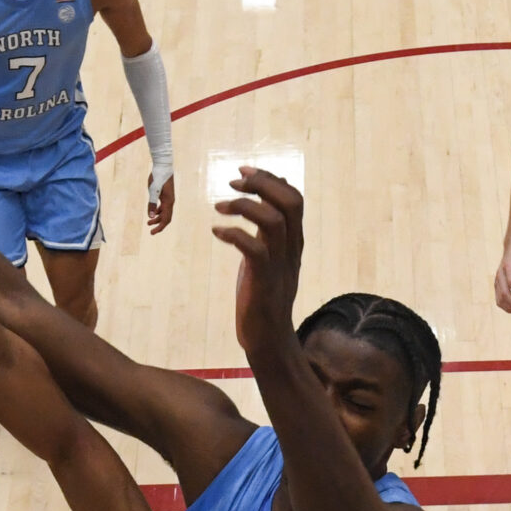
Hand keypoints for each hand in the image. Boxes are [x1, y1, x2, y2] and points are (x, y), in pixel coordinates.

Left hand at [147, 172, 174, 233]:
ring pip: (165, 213)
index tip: (152, 232)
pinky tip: (152, 212)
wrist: (163, 166)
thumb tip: (150, 217)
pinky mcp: (166, 195)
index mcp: (168, 202)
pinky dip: (158, 212)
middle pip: (166, 218)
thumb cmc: (158, 177)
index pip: (165, 219)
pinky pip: (163, 207)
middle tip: (151, 232)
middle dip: (159, 225)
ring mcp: (169, 198)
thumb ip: (151, 204)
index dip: (159, 227)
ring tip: (148, 222)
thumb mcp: (153, 191)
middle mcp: (170, 202)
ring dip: (157, 219)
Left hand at [211, 167, 304, 361]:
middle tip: (234, 180)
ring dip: (245, 206)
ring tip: (220, 206)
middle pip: (290, 202)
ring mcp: (279, 265)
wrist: (268, 337)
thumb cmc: (263, 296)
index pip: (294, 198)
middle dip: (262, 183)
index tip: (243, 172)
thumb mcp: (269, 257)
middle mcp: (292, 249)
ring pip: (274, 221)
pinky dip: (234, 234)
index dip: (270, 179)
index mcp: (294, 242)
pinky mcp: (263, 281)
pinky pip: (254, 249)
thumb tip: (262, 203)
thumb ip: (269, 232)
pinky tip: (216, 232)